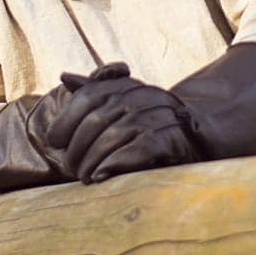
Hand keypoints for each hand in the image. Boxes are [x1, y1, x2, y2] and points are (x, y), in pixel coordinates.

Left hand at [46, 63, 201, 182]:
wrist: (202, 136)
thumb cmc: (152, 123)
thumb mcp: (123, 105)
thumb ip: (94, 92)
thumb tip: (64, 78)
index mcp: (130, 86)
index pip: (91, 96)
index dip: (67, 117)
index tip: (53, 140)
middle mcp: (145, 95)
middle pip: (100, 118)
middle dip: (78, 146)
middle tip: (70, 167)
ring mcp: (161, 115)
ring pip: (116, 134)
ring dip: (93, 159)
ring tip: (84, 176)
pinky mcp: (175, 138)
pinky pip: (140, 148)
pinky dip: (116, 163)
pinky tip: (101, 176)